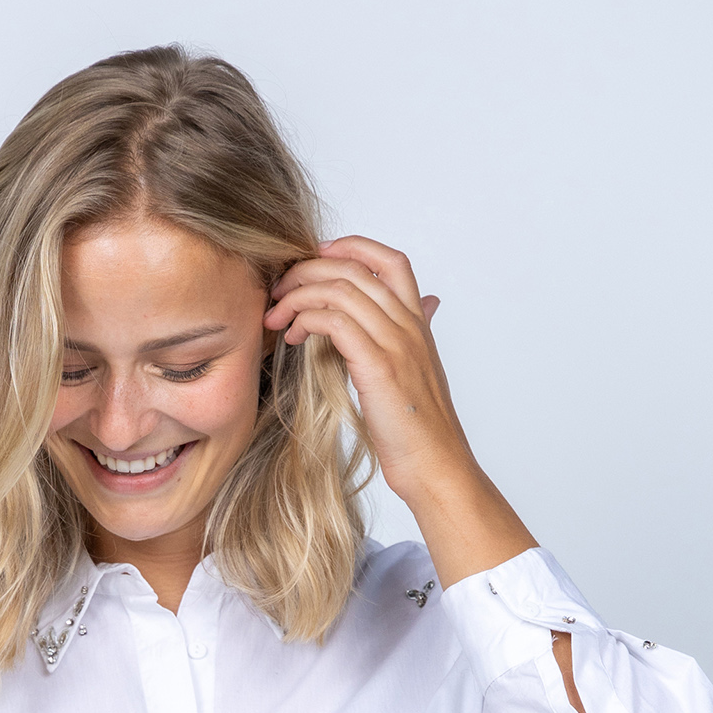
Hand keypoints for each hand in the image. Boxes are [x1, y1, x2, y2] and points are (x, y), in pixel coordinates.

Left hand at [264, 236, 535, 587]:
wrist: (435, 465)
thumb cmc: (419, 431)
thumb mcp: (417, 374)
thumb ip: (411, 337)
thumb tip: (425, 308)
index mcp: (418, 323)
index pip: (390, 260)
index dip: (352, 247)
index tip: (317, 258)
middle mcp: (409, 325)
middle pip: (355, 268)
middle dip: (308, 270)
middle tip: (279, 290)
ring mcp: (396, 342)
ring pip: (340, 289)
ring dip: (298, 295)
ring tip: (277, 316)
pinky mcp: (378, 365)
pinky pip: (334, 321)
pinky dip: (306, 319)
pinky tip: (294, 336)